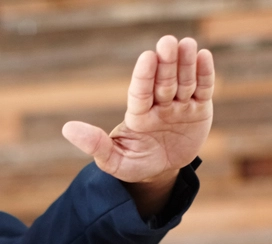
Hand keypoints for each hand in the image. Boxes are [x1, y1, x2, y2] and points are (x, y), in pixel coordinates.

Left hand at [62, 37, 214, 193]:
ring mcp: (180, 106)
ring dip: (186, 64)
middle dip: (166, 63)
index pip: (140, 92)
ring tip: (187, 44)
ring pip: (184, 83)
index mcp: (139, 115)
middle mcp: (159, 106)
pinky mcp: (199, 110)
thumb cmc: (134, 164)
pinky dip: (204, 74)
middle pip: (164, 82)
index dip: (144, 75)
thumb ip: (95, 145)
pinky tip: (203, 56)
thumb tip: (67, 128)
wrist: (160, 172)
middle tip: (168, 42)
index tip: (147, 57)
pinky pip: (203, 90)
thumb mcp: (113, 161)